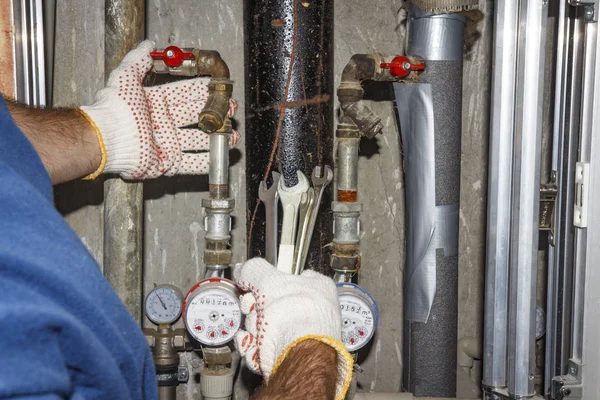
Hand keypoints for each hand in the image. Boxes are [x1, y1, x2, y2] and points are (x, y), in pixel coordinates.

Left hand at [79, 40, 238, 178]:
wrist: (108, 138)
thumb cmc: (116, 109)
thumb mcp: (126, 77)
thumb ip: (138, 59)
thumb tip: (148, 45)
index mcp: (157, 104)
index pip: (185, 95)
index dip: (202, 91)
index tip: (217, 87)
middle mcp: (164, 124)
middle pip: (196, 117)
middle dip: (214, 113)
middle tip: (230, 110)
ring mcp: (167, 144)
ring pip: (198, 140)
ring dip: (215, 138)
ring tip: (231, 134)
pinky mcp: (168, 163)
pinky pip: (192, 163)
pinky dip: (207, 161)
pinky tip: (219, 155)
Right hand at [233, 258, 352, 398]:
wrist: (296, 353)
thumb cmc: (294, 316)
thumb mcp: (269, 280)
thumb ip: (254, 270)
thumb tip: (244, 269)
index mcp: (316, 288)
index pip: (289, 278)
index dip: (267, 281)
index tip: (254, 285)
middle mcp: (310, 312)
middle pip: (270, 305)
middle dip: (254, 309)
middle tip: (253, 308)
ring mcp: (298, 335)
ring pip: (262, 327)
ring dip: (252, 328)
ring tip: (258, 329)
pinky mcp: (285, 355)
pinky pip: (260, 348)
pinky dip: (253, 347)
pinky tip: (254, 344)